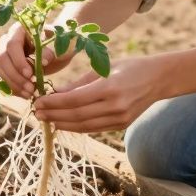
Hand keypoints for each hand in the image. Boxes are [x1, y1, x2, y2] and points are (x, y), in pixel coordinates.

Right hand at [0, 23, 73, 98]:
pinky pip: (5, 79)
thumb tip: (44, 61)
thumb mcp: (60, 44)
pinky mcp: (7, 67)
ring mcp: (6, 54)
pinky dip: (15, 89)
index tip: (30, 74)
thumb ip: (52, 50)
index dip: (18, 61)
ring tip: (30, 93)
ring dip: (14, 84)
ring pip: (2, 71)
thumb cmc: (60, 42)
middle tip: (31, 88)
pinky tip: (27, 95)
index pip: (12, 45)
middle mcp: (8, 40)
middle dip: (15, 76)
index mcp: (20, 29)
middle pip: (2, 59)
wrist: (59, 48)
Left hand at [33, 56, 166, 132]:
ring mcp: (119, 119)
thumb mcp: (104, 67)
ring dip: (62, 124)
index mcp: (109, 88)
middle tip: (36, 113)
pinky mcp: (121, 125)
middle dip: (54, 115)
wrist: (159, 79)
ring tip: (46, 119)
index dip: (53, 103)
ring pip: (84, 126)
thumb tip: (55, 93)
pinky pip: (93, 128)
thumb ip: (80, 83)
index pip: (74, 100)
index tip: (38, 101)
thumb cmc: (130, 67)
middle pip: (77, 116)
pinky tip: (63, 123)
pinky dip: (76, 127)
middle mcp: (115, 107)